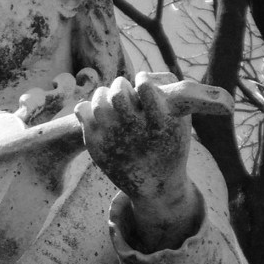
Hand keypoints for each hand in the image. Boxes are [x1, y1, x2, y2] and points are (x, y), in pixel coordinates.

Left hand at [74, 71, 200, 249]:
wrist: (156, 185)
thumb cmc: (169, 146)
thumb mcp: (181, 123)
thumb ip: (169, 95)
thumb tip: (145, 77)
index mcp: (160, 123)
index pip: (145, 88)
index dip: (142, 80)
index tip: (142, 81)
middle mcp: (136, 131)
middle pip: (118, 93)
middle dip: (120, 85)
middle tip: (123, 89)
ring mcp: (113, 139)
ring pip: (99, 101)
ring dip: (104, 94)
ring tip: (110, 99)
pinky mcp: (95, 145)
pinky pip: (82, 111)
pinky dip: (87, 106)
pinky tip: (97, 111)